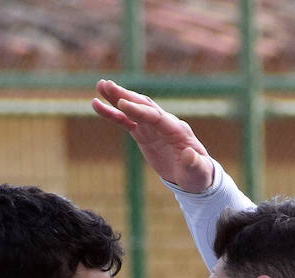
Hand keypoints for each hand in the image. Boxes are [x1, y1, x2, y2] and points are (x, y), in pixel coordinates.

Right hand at [92, 79, 215, 193]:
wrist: (193, 174)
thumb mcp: (197, 172)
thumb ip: (193, 163)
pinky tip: (97, 105)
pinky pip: (126, 121)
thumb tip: (189, 155)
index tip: (123, 104)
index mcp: (177, 130)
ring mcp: (153, 127)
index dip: (139, 110)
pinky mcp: (144, 133)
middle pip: (144, 106)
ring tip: (100, 85)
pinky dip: (113, 113)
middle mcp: (165, 123)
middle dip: (126, 96)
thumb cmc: (197, 174)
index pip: (156, 116)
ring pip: (133, 109)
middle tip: (107, 85)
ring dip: (117, 97)